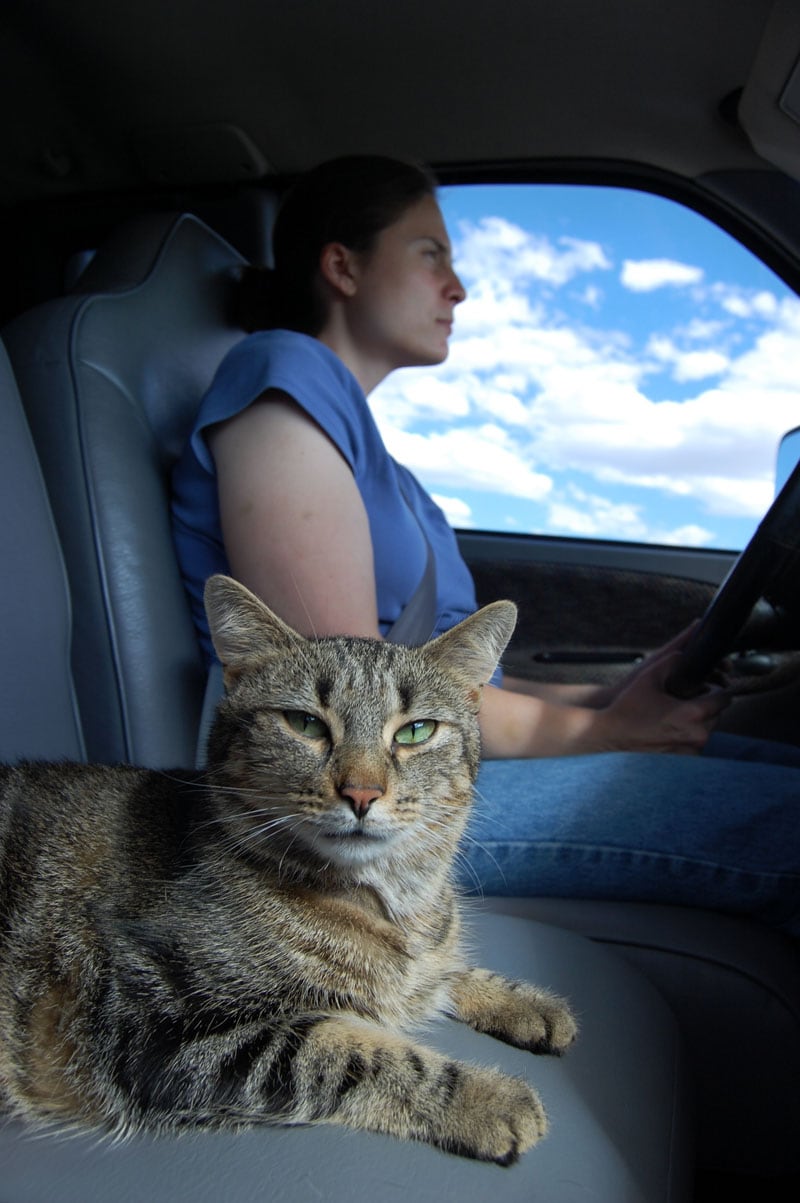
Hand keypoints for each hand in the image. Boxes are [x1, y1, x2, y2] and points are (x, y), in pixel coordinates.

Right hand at [591, 627, 730, 754]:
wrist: (610, 736)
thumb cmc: (628, 707)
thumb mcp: (649, 677)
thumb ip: (673, 661)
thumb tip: (688, 655)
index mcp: (693, 714)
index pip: (725, 697)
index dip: (716, 689)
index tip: (706, 687)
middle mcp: (697, 735)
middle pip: (717, 715)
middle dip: (706, 705)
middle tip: (686, 700)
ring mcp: (692, 752)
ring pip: (707, 730)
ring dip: (698, 722)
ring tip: (676, 716)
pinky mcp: (685, 762)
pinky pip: (696, 744)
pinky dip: (688, 736)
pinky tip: (670, 730)